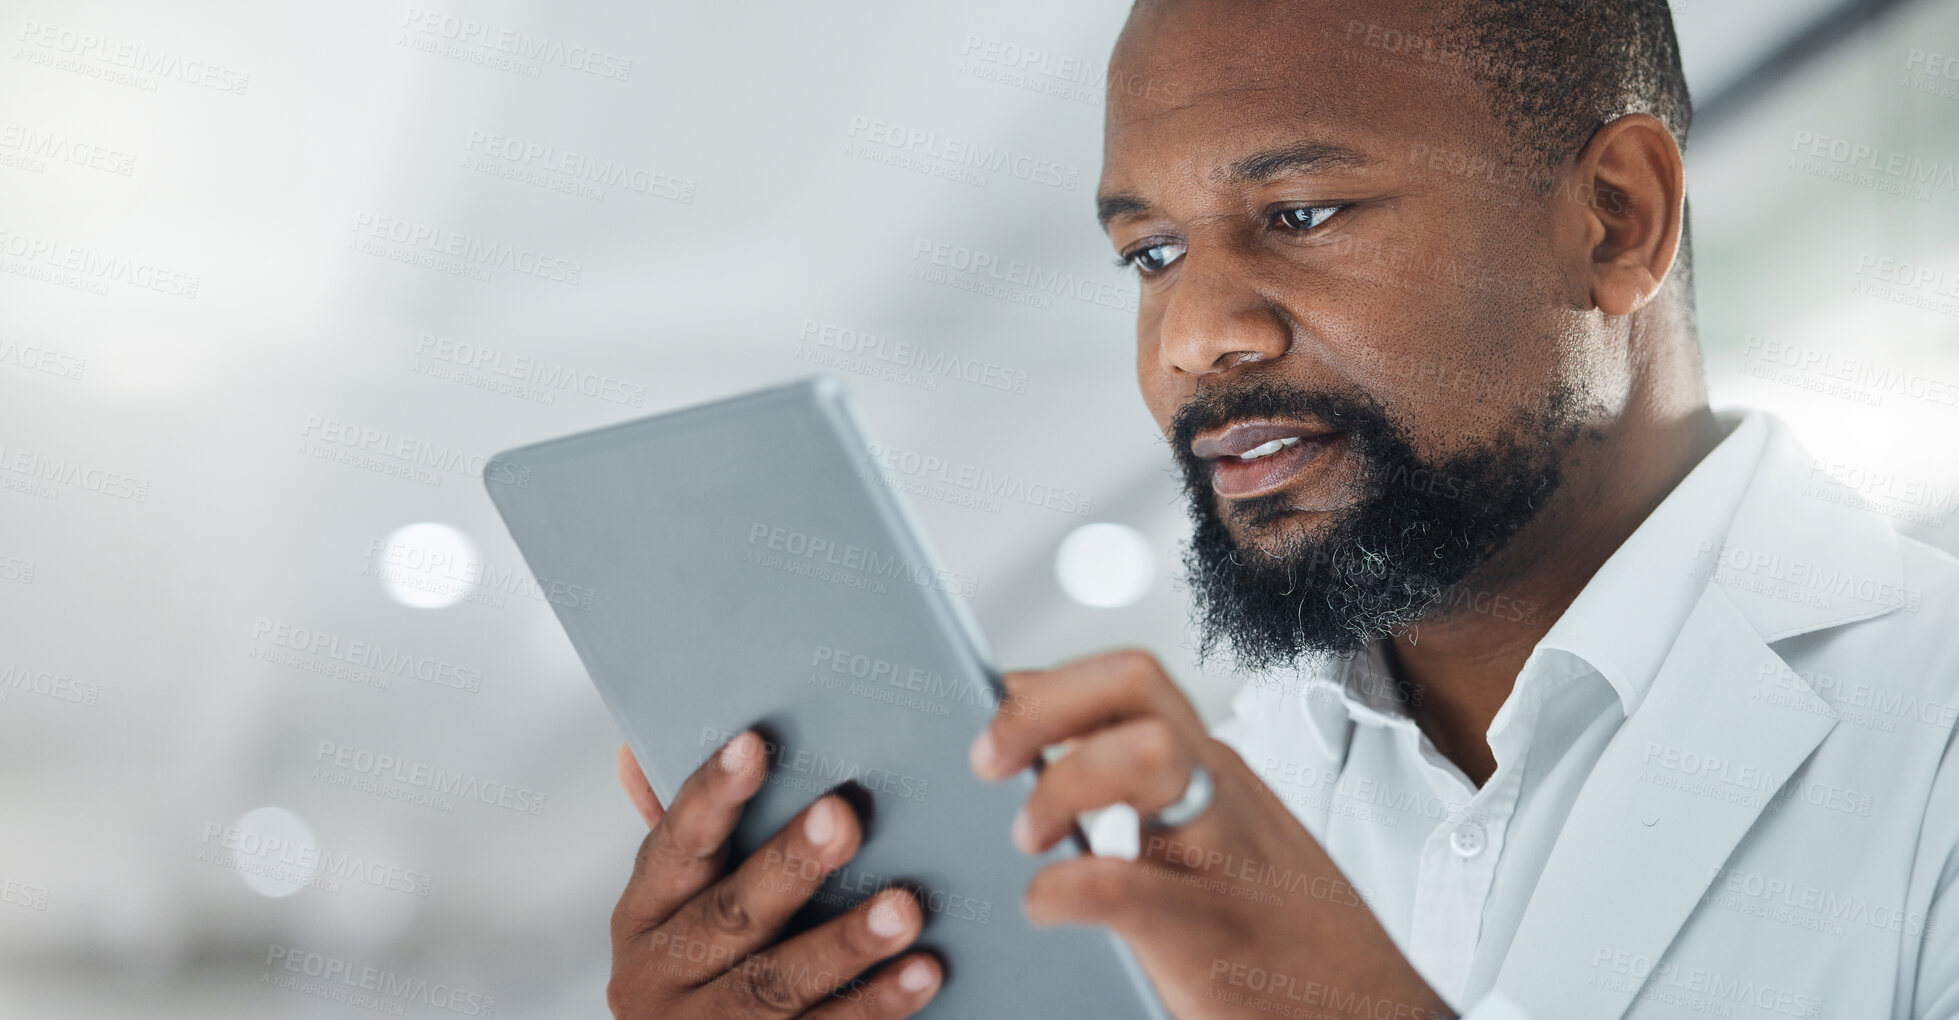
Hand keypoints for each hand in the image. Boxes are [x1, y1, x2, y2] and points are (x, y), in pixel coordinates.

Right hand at [608, 734, 942, 1017]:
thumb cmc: (700, 971)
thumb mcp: (679, 906)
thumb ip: (684, 834)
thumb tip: (638, 750)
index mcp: (645, 917)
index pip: (676, 845)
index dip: (713, 796)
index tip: (753, 744)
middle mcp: (660, 976)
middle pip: (730, 916)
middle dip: (789, 865)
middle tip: (844, 818)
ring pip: (774, 986)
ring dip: (844, 943)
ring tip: (903, 908)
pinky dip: (874, 1006)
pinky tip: (920, 974)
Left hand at [970, 650, 1454, 1019]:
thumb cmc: (1289, 944)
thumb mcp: (1221, 848)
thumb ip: (1148, 806)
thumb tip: (1044, 774)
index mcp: (1216, 771)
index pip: (1127, 679)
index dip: (1046, 684)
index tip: (989, 712)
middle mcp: (1223, 793)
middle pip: (1133, 683)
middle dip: (1041, 708)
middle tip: (989, 762)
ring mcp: (1225, 857)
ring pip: (1150, 755)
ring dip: (1064, 783)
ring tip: (1030, 838)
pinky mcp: (1212, 934)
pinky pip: (1122, 883)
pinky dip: (1064, 890)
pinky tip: (1045, 907)